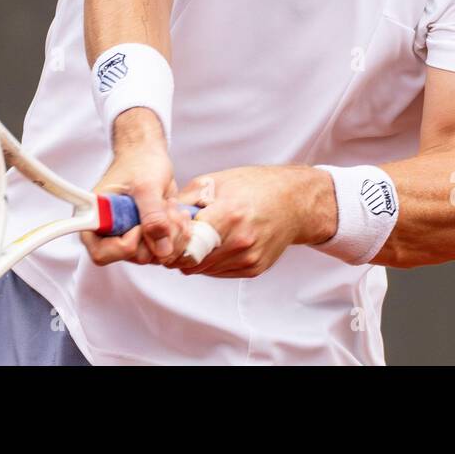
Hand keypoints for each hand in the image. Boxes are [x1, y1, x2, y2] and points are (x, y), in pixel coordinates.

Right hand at [81, 107, 193, 267]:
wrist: (149, 154)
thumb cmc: (140, 163)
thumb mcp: (146, 186)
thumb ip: (152, 216)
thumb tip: (162, 249)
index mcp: (96, 220)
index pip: (102, 254)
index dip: (124, 246)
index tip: (139, 225)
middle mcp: (110, 233)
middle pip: (134, 256)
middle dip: (156, 235)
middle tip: (165, 208)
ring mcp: (131, 237)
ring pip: (154, 254)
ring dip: (170, 233)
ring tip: (172, 206)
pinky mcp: (148, 237)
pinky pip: (166, 248)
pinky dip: (177, 233)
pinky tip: (177, 213)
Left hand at [165, 165, 335, 277]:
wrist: (294, 201)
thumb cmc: (254, 186)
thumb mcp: (215, 181)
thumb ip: (185, 201)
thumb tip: (160, 218)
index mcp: (228, 215)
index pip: (185, 244)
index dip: (169, 241)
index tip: (165, 234)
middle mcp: (240, 241)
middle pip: (190, 261)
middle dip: (177, 251)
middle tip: (176, 236)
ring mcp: (248, 258)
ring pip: (202, 270)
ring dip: (193, 257)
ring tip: (197, 236)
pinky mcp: (253, 269)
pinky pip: (218, 272)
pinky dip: (210, 261)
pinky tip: (216, 243)